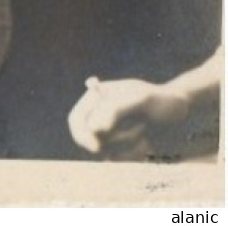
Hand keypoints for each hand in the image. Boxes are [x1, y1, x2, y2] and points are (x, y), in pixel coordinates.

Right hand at [67, 76, 190, 159]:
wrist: (181, 111)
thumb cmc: (160, 99)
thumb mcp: (140, 100)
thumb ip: (114, 110)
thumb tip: (93, 128)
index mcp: (97, 98)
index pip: (77, 119)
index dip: (81, 134)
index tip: (95, 147)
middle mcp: (99, 115)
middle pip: (85, 137)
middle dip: (101, 143)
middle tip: (108, 155)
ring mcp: (110, 132)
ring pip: (105, 150)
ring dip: (125, 145)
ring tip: (145, 130)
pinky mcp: (122, 147)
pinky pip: (120, 159)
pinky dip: (134, 155)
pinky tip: (148, 143)